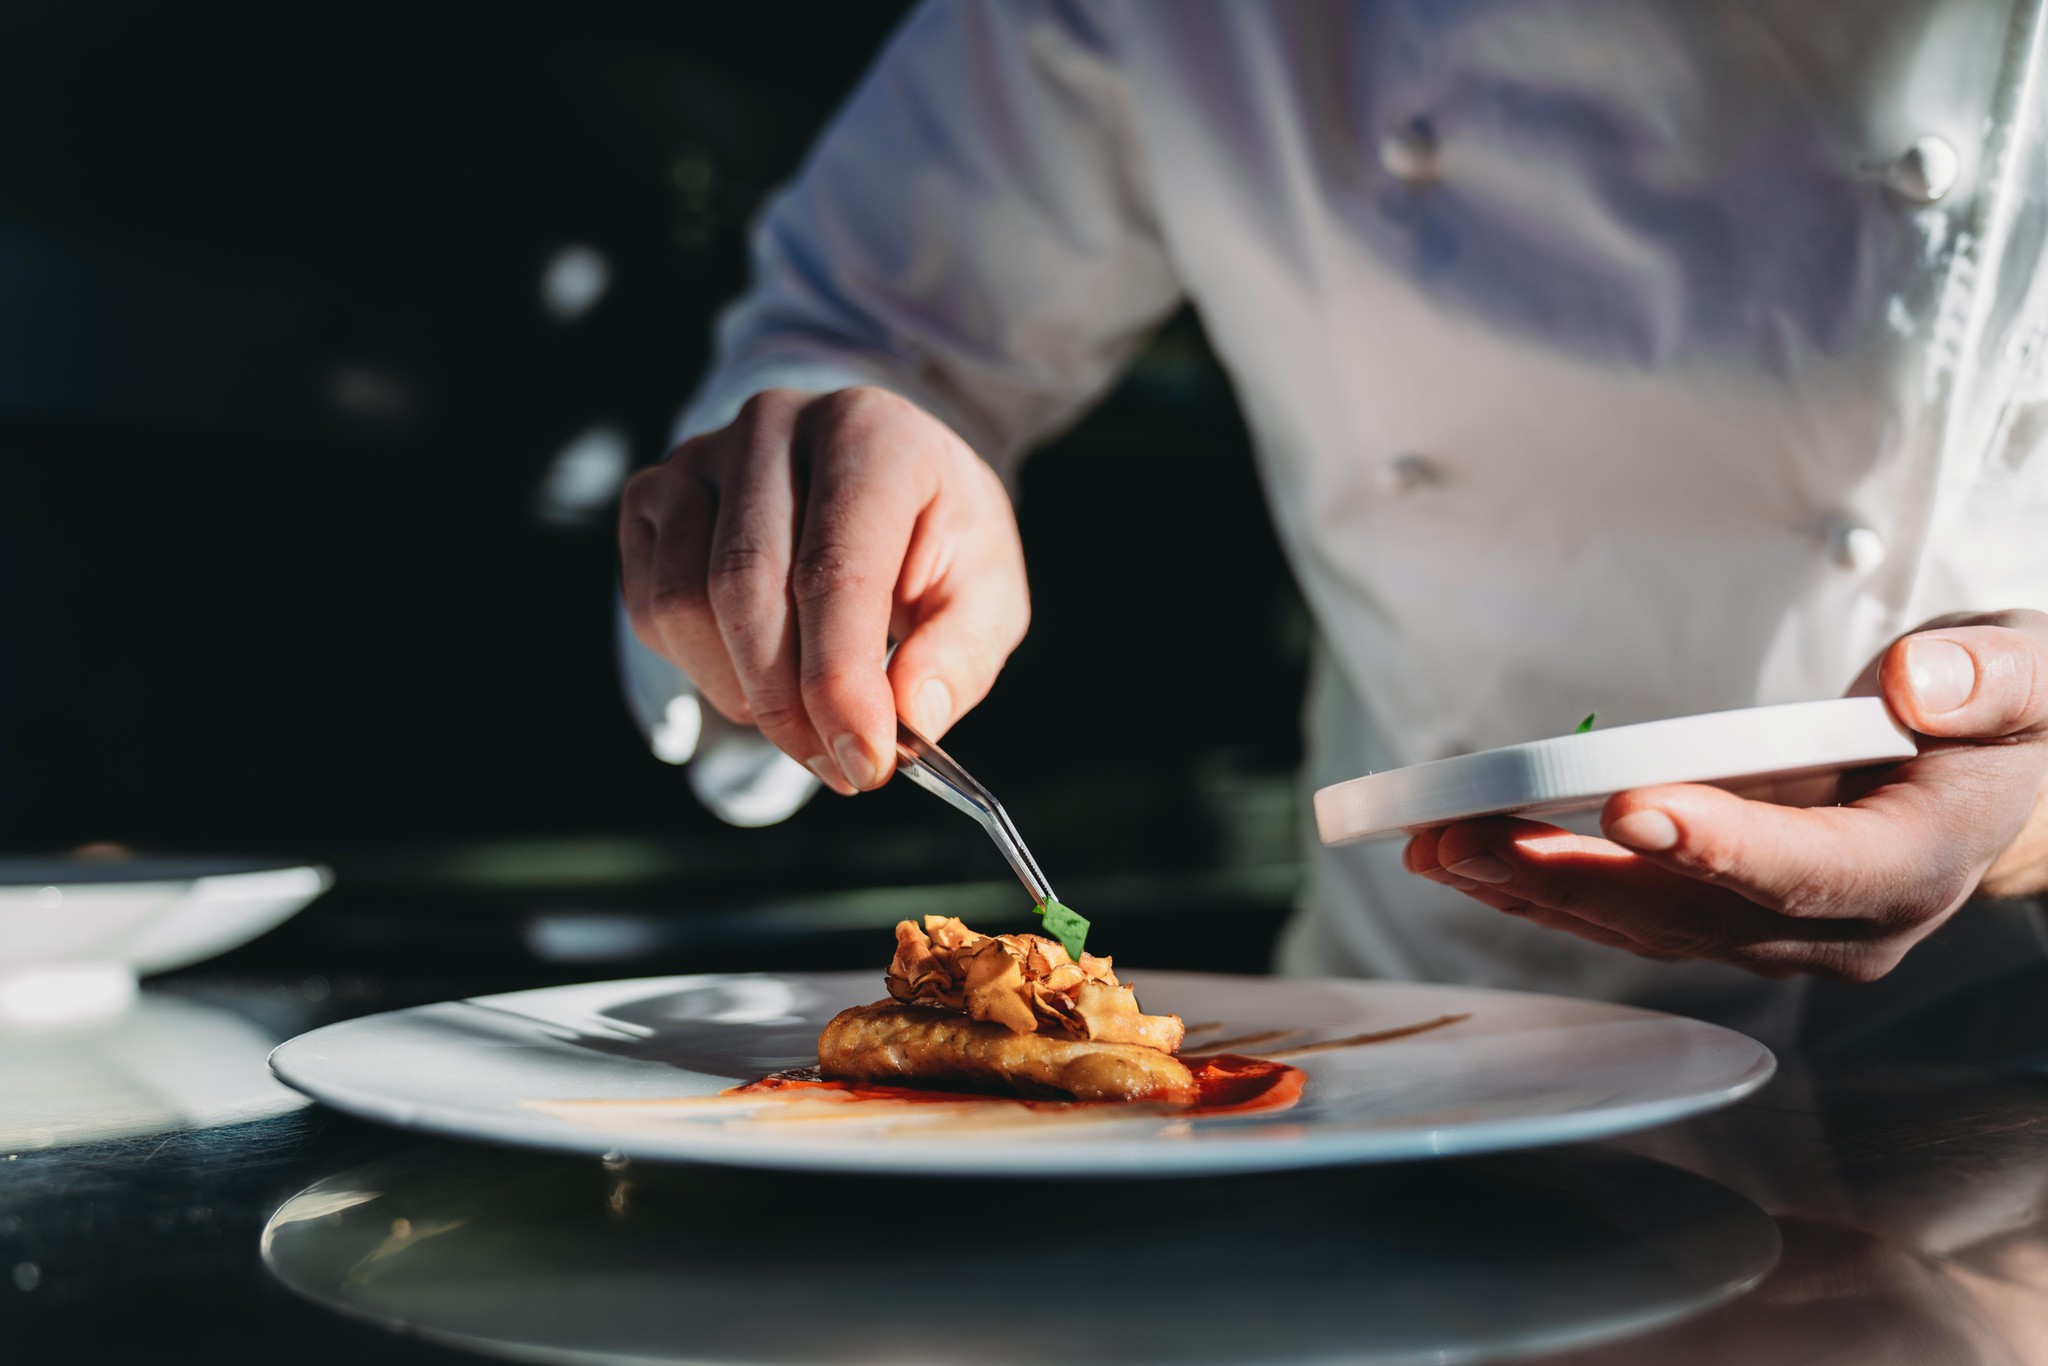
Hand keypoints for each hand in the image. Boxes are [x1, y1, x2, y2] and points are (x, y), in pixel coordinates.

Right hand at [619, 386, 1028, 793]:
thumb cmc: (936, 539)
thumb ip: (959, 653)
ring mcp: (698, 455)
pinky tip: (757, 676)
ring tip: (806, 723)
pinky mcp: (652, 496)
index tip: (866, 763)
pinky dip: (699, 669)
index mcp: (870, 433)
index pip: (835, 569)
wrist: (879, 484)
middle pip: (745, 587)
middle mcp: (772, 425)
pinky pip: (649, 608)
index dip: (841, 681)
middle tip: (838, 767)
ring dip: (741, 694)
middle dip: (788, 704)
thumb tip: (913, 717)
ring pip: (683, 603)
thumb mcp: (986, 590)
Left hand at [1404, 610, 2047, 980]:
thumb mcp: (2022, 676)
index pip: (1810, 868)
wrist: (2000, 781)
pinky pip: (1629, 914)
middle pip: (1691, 914)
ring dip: (1531, 887)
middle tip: (1462, 836)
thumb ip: (1985, 681)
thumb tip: (1921, 683)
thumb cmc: (1999, 719)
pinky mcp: (1731, 919)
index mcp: (1914, 865)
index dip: (1717, 846)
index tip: (1628, 807)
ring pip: (1642, 925)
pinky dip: (1546, 886)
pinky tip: (1470, 855)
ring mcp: (1779, 934)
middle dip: (1568, 876)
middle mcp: (1841, 925)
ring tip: (1432, 842)